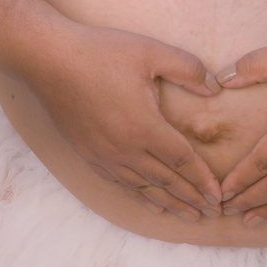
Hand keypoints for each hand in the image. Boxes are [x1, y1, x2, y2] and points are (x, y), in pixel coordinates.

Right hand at [21, 23, 224, 219]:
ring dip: (168, 203)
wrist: (48, 60)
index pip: (183, 161)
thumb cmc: (100, 52)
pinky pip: (119, 182)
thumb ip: (187, 69)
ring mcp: (104, 154)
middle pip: (165, 181)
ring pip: (143, 187)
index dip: (203, 180)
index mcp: (145, 127)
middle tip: (212, 213)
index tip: (219, 196)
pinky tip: (150, 203)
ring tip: (188, 215)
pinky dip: (138, 196)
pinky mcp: (88, 153)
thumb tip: (213, 88)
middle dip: (191, 198)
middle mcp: (125, 149)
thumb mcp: (150, 52)